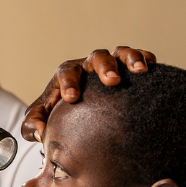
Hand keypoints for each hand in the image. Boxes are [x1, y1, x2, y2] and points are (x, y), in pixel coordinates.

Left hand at [21, 47, 154, 142]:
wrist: (79, 114)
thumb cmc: (58, 115)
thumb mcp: (41, 121)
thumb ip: (32, 126)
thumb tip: (39, 133)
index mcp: (67, 75)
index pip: (66, 72)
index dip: (69, 82)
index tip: (72, 97)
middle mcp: (88, 66)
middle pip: (95, 57)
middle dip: (104, 67)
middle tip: (112, 81)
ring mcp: (109, 65)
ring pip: (119, 53)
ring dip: (130, 58)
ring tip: (140, 70)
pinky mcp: (127, 69)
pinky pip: (137, 57)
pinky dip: (144, 58)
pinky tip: (152, 66)